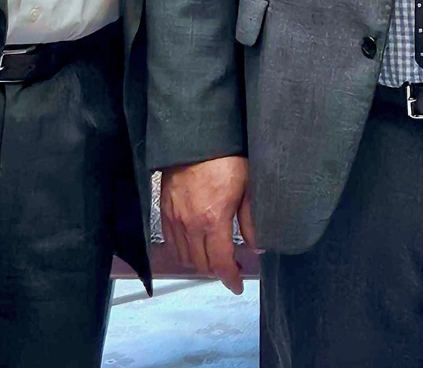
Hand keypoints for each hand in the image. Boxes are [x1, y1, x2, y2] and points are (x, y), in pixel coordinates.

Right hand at [162, 156, 256, 294]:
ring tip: (214, 255)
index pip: (220, 263)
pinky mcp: (164, 210)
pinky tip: (195, 242)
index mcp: (213, 220)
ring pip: (184, 255)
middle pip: (201, 264)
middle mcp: (190, 224)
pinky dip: (183, 248)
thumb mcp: (249, 187)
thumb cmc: (226, 157)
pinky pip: (171, 241)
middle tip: (231, 267)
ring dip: (200, 261)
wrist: (196, 137)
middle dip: (217, 271)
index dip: (230, 278)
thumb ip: (252, 220)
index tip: (236, 285)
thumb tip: (257, 245)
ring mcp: (174, 218)